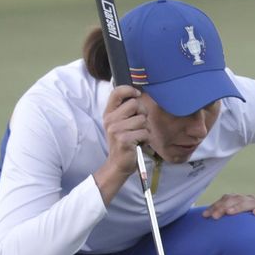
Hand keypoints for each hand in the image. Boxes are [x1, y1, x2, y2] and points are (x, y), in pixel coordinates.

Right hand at [93, 85, 148, 203]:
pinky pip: (145, 132)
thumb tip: (139, 94)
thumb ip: (126, 110)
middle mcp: (110, 120)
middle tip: (139, 126)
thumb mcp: (120, 124)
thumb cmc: (124, 142)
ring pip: (142, 119)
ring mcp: (116, 129)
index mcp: (108, 114)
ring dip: (145, 129)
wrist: (118, 164)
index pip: (116, 92)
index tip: (137, 94)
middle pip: (135, 104)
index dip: (129, 90)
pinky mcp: (124, 139)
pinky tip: (138, 143)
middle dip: (142, 114)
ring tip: (138, 136)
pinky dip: (146, 139)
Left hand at [202, 193, 254, 245]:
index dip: (215, 205)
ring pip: (248, 203)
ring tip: (228, 212)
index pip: (226, 200)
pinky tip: (254, 214)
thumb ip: (228, 223)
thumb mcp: (241, 223)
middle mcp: (250, 201)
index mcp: (241, 202)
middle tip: (214, 216)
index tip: (204, 216)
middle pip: (235, 199)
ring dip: (238, 207)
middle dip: (223, 206)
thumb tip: (208, 227)